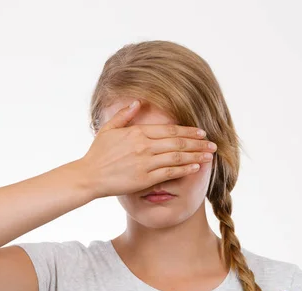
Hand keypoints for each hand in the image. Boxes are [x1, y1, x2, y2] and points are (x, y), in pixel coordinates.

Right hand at [79, 100, 216, 198]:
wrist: (89, 176)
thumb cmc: (98, 153)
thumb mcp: (109, 129)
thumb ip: (124, 114)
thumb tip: (137, 101)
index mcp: (138, 132)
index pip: (169, 130)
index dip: (187, 131)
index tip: (201, 132)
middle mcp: (144, 146)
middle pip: (178, 143)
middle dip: (198, 143)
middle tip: (212, 143)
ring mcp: (145, 163)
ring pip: (177, 157)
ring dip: (196, 155)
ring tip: (210, 155)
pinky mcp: (145, 178)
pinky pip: (170, 173)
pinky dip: (185, 169)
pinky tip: (196, 167)